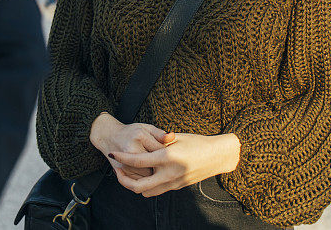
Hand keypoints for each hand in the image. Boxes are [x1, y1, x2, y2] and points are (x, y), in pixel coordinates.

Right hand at [89, 112, 175, 178]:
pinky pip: (137, 180)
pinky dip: (144, 179)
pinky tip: (146, 172)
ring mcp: (125, 160)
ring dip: (153, 174)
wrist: (109, 136)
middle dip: (161, 167)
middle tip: (164, 164)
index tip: (170, 154)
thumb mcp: (146, 128)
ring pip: (146, 175)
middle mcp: (131, 149)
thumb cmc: (130, 132)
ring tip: (156, 168)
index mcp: (140, 136)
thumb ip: (160, 134)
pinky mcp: (121, 169)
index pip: (160, 150)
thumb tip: (172, 137)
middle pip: (154, 165)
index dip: (167, 154)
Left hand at [108, 132, 240, 196]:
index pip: (138, 161)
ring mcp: (174, 183)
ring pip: (147, 192)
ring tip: (129, 173)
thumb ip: (159, 142)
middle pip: (138, 186)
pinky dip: (148, 185)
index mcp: (167, 157)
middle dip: (124, 180)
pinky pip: (157, 190)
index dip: (123, 158)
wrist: (217, 156)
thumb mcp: (177, 138)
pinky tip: (145, 174)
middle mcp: (169, 173)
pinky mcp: (177, 187)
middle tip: (117, 171)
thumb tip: (142, 144)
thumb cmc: (197, 142)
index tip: (113, 154)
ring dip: (135, 185)